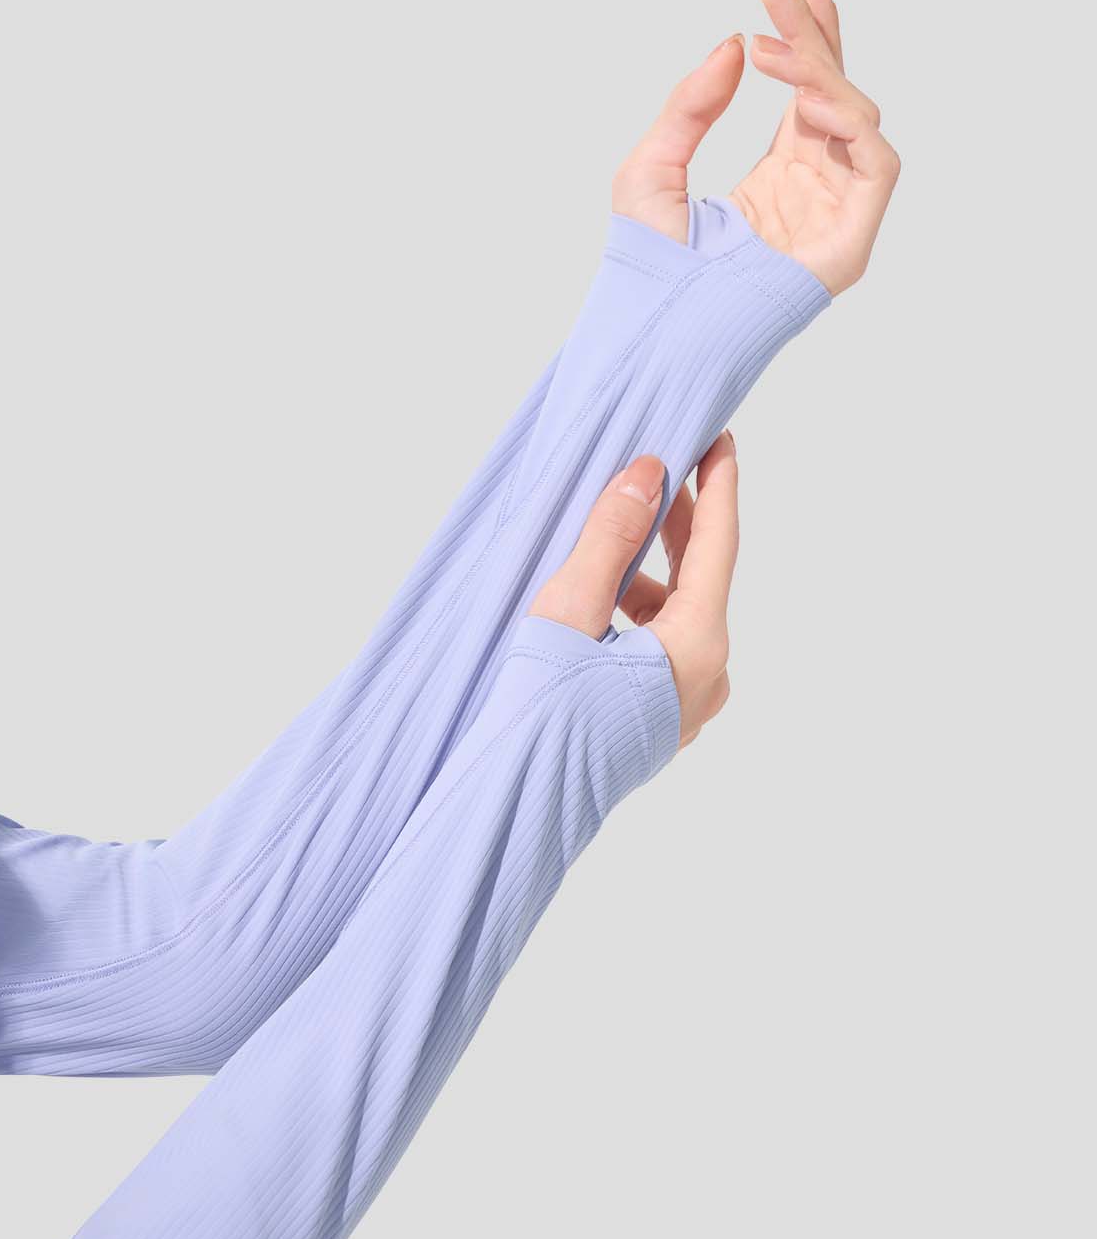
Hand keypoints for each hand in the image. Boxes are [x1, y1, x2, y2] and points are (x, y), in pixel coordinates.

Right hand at [529, 433, 738, 748]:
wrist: (516, 799)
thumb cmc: (539, 711)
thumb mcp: (569, 610)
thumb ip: (610, 537)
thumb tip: (647, 475)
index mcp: (697, 646)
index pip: (718, 546)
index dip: (719, 486)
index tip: (721, 439)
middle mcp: (706, 676)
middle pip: (698, 579)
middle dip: (676, 523)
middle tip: (660, 466)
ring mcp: (686, 702)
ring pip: (675, 614)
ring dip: (644, 571)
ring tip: (605, 534)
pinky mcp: (660, 717)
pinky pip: (660, 646)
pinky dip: (634, 611)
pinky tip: (595, 597)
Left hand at [611, 0, 899, 295]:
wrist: (655, 331)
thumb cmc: (649, 268)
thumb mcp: (651, 168)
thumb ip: (690, 106)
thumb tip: (732, 46)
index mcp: (778, 174)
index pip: (807, 88)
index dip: (806, 29)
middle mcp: (815, 188)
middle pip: (835, 88)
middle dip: (816, 26)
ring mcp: (836, 214)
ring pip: (860, 115)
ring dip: (822, 71)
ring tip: (772, 51)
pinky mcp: (851, 242)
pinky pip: (878, 163)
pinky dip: (850, 121)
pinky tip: (805, 100)